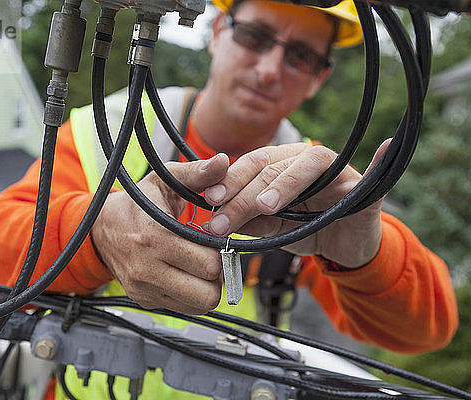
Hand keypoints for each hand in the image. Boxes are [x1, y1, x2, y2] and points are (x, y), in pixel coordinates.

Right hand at [90, 154, 229, 313]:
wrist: (102, 227)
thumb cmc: (138, 204)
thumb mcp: (164, 180)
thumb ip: (196, 173)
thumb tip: (222, 162)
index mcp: (155, 237)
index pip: (209, 263)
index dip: (220, 251)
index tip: (213, 238)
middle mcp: (147, 268)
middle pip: (207, 291)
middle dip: (216, 273)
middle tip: (209, 254)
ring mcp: (144, 288)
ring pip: (199, 304)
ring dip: (206, 287)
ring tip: (198, 265)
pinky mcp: (144, 300)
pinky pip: (184, 309)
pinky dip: (191, 295)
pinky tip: (184, 274)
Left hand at [203, 140, 391, 267]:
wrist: (342, 246)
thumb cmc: (304, 229)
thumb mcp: (271, 228)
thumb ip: (249, 219)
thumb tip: (217, 219)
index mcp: (281, 165)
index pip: (251, 165)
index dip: (230, 179)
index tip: (211, 200)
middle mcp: (306, 161)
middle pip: (272, 167)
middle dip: (244, 194)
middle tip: (223, 219)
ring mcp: (337, 172)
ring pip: (309, 165)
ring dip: (285, 184)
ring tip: (264, 206)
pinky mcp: (364, 189)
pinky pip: (374, 175)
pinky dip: (381, 160)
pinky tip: (385, 145)